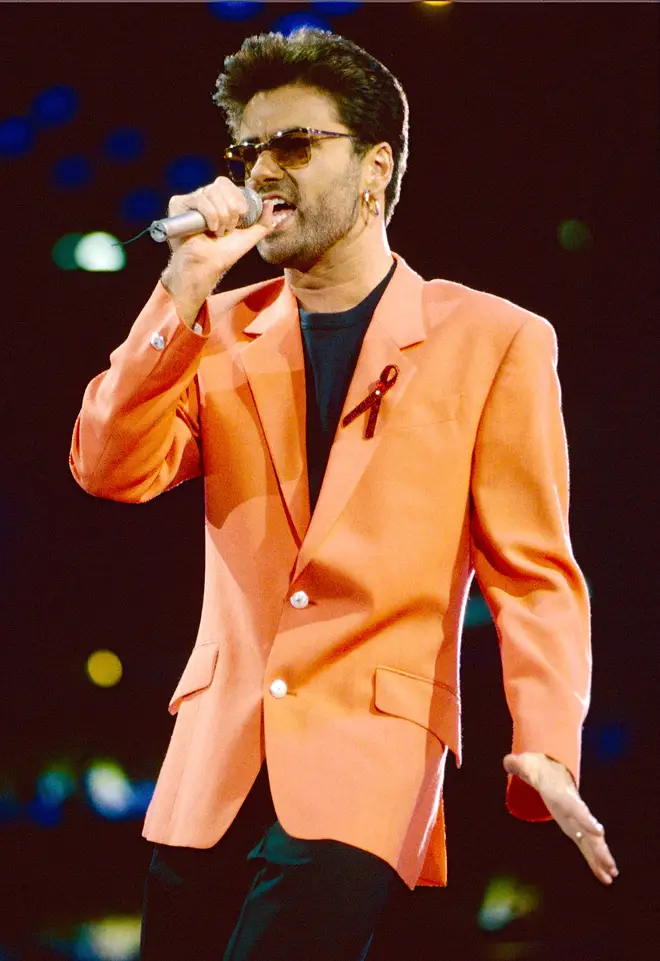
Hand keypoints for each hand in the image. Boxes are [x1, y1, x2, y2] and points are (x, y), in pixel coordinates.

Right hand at [161, 176, 276, 325]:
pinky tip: (210, 229)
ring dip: (221, 214)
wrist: (205, 267)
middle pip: (220, 185)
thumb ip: (263, 223)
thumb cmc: (222, 255)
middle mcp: (203, 199)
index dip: (237, 196)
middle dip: (231, 208)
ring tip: (219, 232)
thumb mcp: (249, 238)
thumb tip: (270, 203)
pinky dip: (210, 214)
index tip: (241, 215)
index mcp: (217, 202)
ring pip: (211, 192)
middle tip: (229, 228)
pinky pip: (199, 198)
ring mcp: (190, 201)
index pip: (227, 184)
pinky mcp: (179, 205)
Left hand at [503, 752, 618, 884]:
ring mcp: (576, 820)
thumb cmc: (537, 768)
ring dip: (601, 858)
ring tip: (612, 876)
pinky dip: (595, 861)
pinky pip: (586, 846)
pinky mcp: (574, 828)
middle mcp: (574, 809)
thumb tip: (508, 763)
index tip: (599, 832)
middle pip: (589, 831)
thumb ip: (518, 765)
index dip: (586, 820)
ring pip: (591, 841)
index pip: (576, 809)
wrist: (551, 770)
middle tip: (611, 866)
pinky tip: (604, 876)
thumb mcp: (526, 765)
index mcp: (564, 795)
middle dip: (599, 848)